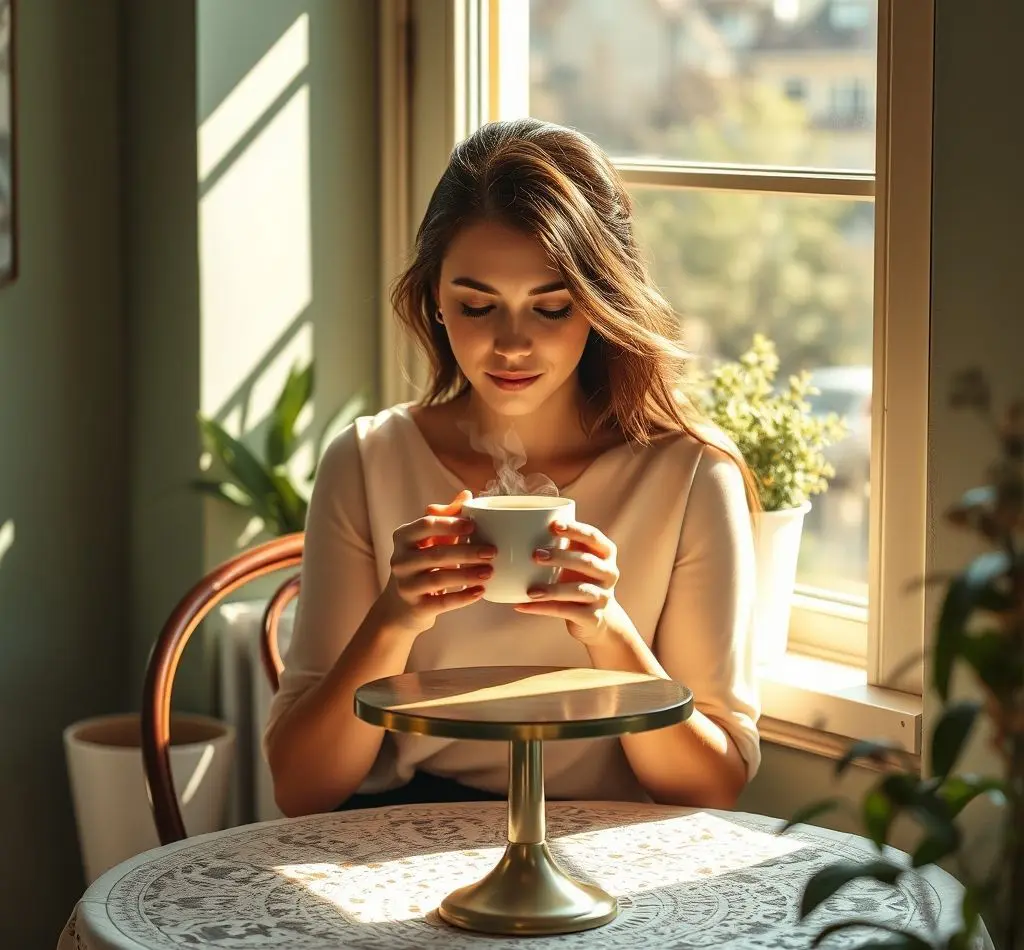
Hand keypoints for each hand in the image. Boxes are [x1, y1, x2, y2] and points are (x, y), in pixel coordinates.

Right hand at [377, 490, 494, 635]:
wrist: (402, 606)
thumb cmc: (422, 564)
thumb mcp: (430, 539)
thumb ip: (447, 517)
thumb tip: (467, 494)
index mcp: (403, 537)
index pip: (426, 525)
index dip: (450, 524)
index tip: (473, 526)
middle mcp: (399, 560)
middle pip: (436, 553)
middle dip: (466, 552)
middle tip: (492, 551)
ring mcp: (405, 584)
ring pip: (438, 578)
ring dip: (467, 575)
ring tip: (490, 571)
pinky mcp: (415, 607)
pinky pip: (442, 602)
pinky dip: (462, 597)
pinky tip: (480, 592)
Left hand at [513, 518, 629, 643]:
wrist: (595, 618)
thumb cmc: (579, 579)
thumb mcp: (576, 559)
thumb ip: (561, 543)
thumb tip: (522, 526)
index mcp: (605, 553)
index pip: (593, 537)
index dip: (575, 530)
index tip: (553, 525)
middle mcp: (609, 573)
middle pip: (587, 562)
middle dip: (561, 557)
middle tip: (535, 555)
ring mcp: (603, 597)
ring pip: (578, 590)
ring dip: (552, 589)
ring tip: (530, 591)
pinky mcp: (593, 617)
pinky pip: (566, 611)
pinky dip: (542, 608)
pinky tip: (521, 605)